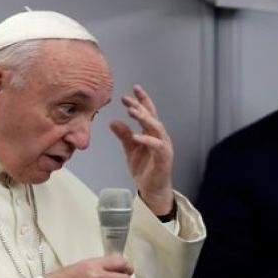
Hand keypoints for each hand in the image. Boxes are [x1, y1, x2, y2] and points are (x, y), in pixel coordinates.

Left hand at [109, 84, 173, 215]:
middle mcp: (160, 137)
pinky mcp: (164, 158)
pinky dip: (147, 140)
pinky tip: (136, 136)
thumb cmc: (145, 169)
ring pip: (156, 128)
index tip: (134, 88)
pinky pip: (157, 146)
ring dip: (145, 119)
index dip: (142, 100)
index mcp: (153, 133)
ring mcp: (164, 147)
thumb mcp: (130, 149)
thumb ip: (124, 135)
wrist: (152, 189)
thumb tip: (113, 121)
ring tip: (132, 112)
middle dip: (141, 106)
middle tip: (127, 99)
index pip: (149, 112)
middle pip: (152, 117)